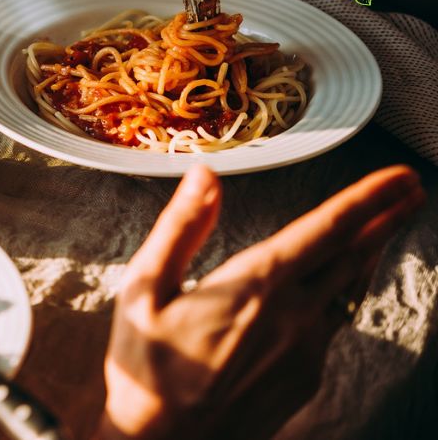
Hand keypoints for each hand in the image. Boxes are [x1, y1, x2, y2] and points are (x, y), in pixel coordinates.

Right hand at [95, 165, 423, 439]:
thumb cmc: (146, 368)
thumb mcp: (143, 290)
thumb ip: (180, 229)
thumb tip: (204, 177)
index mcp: (254, 286)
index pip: (327, 231)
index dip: (369, 199)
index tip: (401, 177)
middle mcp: (293, 316)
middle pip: (353, 256)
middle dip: (385, 219)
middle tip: (410, 191)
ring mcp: (306, 351)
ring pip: (348, 290)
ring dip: (367, 254)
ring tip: (380, 229)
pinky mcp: (306, 377)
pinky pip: (332, 323)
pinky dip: (341, 293)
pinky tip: (333, 288)